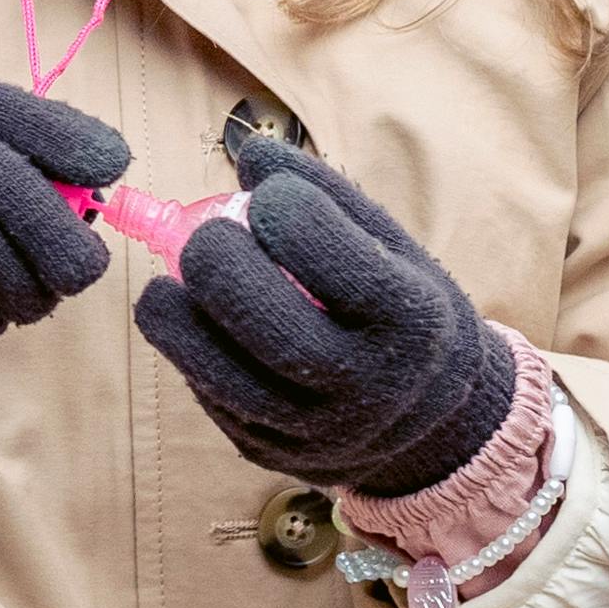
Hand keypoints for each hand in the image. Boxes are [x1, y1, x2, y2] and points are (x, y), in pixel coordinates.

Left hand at [133, 117, 515, 497]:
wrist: (435, 430)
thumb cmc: (404, 313)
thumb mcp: (393, 249)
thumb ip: (326, 194)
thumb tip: (249, 152)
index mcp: (410, 324)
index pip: (333, 259)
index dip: (286, 211)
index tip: (271, 197)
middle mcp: (367, 388)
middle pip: (267, 323)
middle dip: (218, 262)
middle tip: (207, 239)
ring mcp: (315, 433)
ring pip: (217, 373)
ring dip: (175, 315)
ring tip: (173, 284)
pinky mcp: (269, 455)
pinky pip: (209, 398)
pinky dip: (188, 354)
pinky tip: (195, 326)